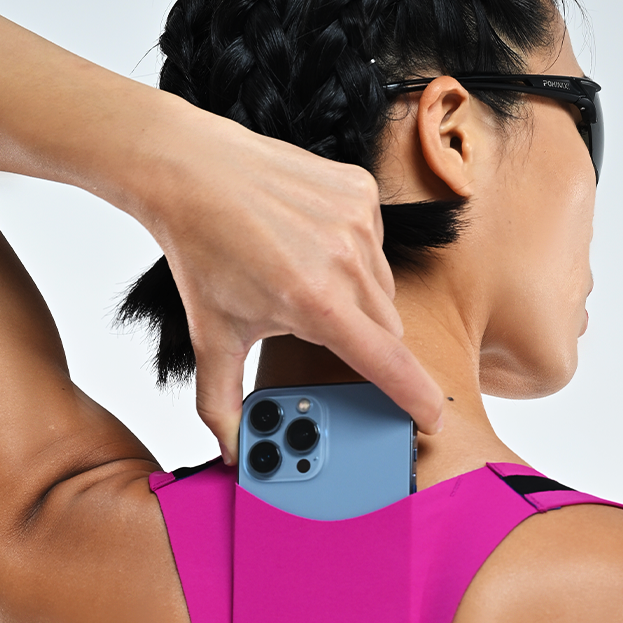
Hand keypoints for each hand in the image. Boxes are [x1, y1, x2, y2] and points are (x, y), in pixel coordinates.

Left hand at [0, 0, 443, 464]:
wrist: (193, 171)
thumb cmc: (205, 251)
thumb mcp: (212, 338)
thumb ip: (222, 404)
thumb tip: (233, 451)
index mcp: (315, 304)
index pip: (387, 363)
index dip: (414, 397)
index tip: (430, 419)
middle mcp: (346, 260)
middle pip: (386, 331)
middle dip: (362, 343)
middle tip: (319, 330)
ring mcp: (359, 220)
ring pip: (384, 289)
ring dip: (358, 299)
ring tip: (305, 279)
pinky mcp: (361, 190)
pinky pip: (378, 245)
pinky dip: (354, 254)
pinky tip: (312, 243)